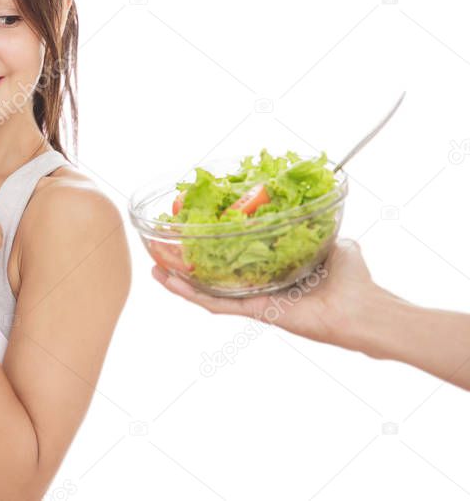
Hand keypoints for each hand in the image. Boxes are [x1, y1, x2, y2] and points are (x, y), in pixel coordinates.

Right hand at [152, 238, 387, 348]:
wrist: (365, 310)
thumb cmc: (355, 280)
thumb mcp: (333, 243)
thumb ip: (318, 229)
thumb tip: (314, 209)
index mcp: (276, 274)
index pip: (239, 261)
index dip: (217, 248)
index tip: (198, 231)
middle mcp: (262, 290)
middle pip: (217, 278)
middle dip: (189, 267)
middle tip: (165, 251)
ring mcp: (257, 302)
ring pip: (210, 292)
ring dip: (181, 282)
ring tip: (156, 267)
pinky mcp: (258, 312)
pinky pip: (220, 304)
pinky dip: (194, 295)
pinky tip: (172, 283)